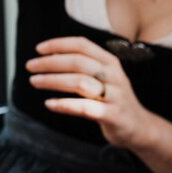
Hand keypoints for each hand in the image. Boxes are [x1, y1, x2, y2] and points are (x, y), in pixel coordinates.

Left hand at [26, 36, 156, 148]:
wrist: (140, 128)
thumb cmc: (114, 101)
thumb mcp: (105, 78)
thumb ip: (85, 67)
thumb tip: (51, 56)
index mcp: (111, 63)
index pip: (83, 46)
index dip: (59, 44)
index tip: (38, 49)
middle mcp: (114, 76)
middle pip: (78, 62)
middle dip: (50, 62)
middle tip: (30, 66)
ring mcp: (115, 95)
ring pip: (80, 82)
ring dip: (53, 80)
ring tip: (35, 81)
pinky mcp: (112, 115)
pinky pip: (85, 107)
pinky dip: (65, 105)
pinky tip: (49, 104)